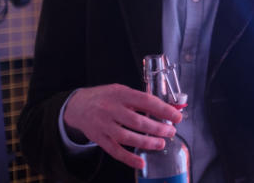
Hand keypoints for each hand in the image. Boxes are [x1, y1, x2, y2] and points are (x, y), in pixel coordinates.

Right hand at [63, 84, 181, 169]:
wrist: (77, 106)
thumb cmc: (104, 97)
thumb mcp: (121, 91)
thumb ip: (140, 99)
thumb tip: (165, 109)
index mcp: (120, 94)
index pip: (146, 101)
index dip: (163, 109)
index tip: (176, 116)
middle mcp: (110, 109)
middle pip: (137, 121)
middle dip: (157, 128)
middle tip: (170, 131)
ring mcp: (104, 125)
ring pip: (127, 137)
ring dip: (147, 142)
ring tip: (161, 144)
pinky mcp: (99, 138)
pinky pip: (115, 151)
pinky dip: (129, 158)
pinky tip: (141, 162)